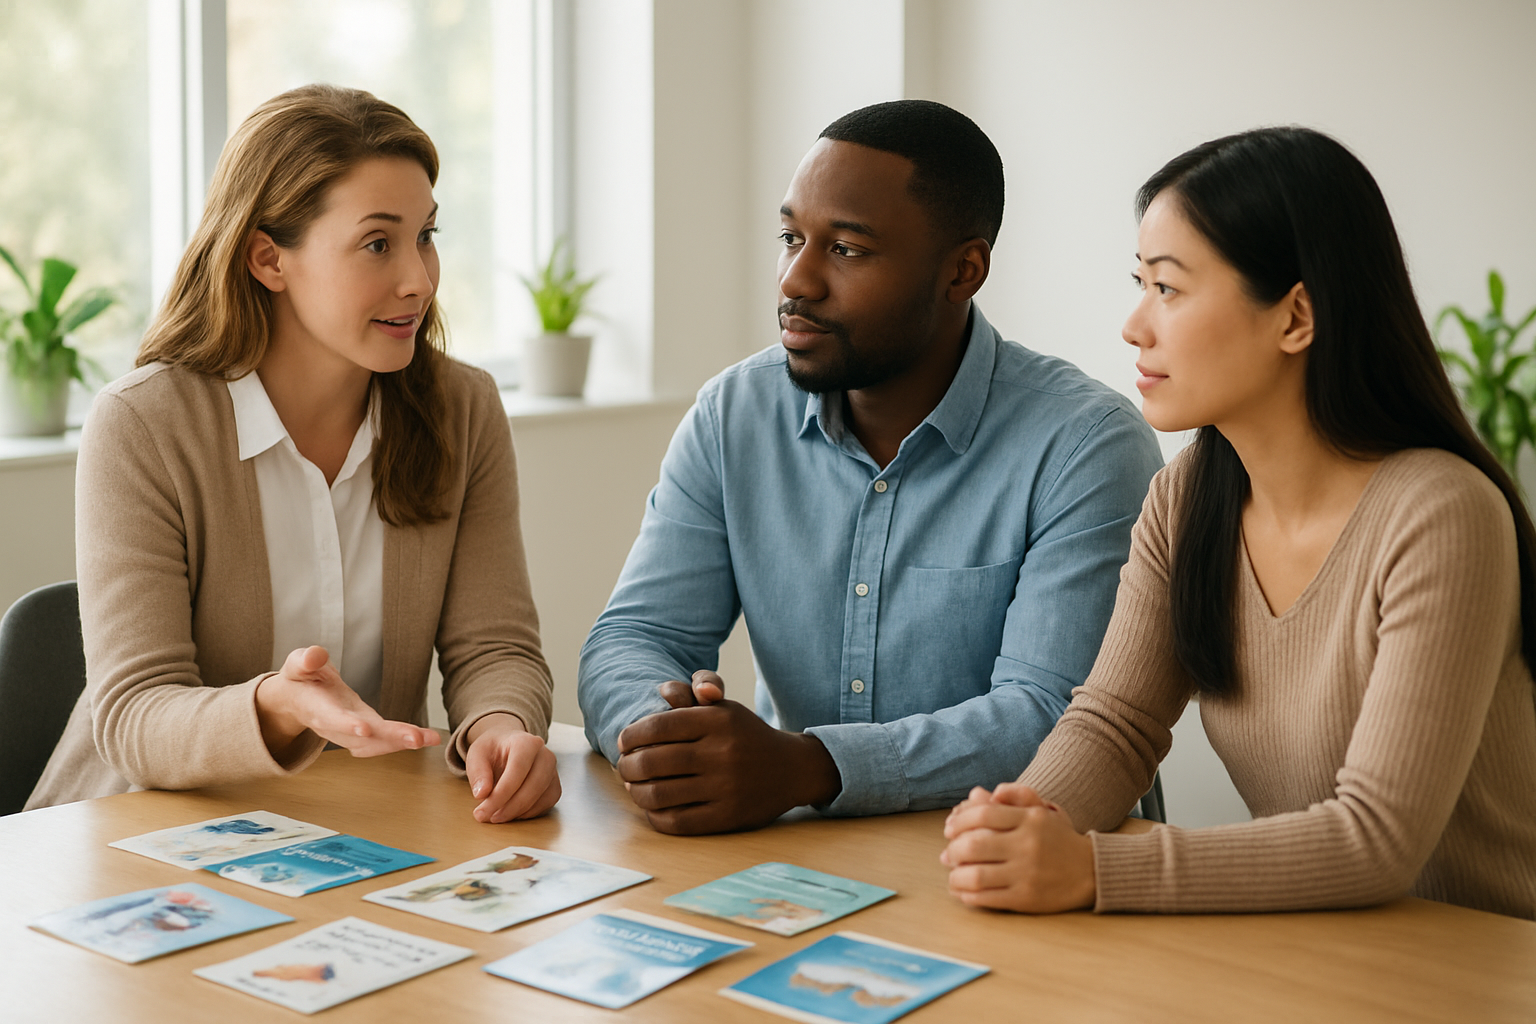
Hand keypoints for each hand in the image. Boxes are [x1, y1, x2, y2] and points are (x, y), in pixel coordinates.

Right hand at [255, 646, 439, 759]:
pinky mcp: (365, 731)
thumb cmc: (301, 679)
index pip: (331, 718)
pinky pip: (384, 741)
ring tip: (429, 738)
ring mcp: (351, 732)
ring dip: (402, 742)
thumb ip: (305, 661)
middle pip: (362, 737)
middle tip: (416, 738)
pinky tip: (427, 737)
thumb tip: (314, 655)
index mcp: (317, 708)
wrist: (298, 701)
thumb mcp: (297, 664)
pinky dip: (404, 741)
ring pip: (375, 743)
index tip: (364, 728)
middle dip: (389, 738)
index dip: (346, 724)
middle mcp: (335, 726)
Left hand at [464, 713, 561, 822]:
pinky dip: (527, 813)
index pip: (518, 769)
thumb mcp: (476, 755)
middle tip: (487, 817)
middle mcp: (545, 755)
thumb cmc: (493, 750)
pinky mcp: (555, 786)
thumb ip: (477, 772)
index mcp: (526, 742)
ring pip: (541, 798)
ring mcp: (553, 771)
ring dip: (517, 812)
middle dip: (509, 807)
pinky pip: (546, 804)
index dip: (501, 793)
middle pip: (533, 786)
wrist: (508, 746)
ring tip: (495, 815)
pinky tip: (510, 812)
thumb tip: (482, 794)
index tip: (482, 810)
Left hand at [615, 673, 840, 834]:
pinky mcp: (727, 817)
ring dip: (636, 791)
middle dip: (628, 765)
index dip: (632, 735)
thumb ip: (692, 694)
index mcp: (718, 720)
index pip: (658, 726)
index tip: (624, 742)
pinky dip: (655, 815)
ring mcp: (725, 787)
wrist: (792, 769)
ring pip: (660, 793)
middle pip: (653, 760)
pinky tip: (652, 807)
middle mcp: (722, 752)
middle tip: (624, 767)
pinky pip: (677, 821)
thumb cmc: (747, 736)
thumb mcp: (725, 708)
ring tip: (634, 787)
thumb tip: (663, 690)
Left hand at [940, 784, 1095, 912]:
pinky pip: (987, 898)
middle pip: (973, 845)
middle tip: (947, 855)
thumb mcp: (1041, 811)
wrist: (1091, 871)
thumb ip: (1013, 796)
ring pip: (976, 876)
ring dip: (955, 876)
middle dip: (952, 851)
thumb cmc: (1059, 839)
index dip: (958, 821)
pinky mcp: (1026, 898)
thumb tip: (978, 794)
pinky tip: (963, 892)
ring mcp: (1026, 873)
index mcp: (1029, 820)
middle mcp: (1027, 845)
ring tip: (953, 875)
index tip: (949, 829)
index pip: (982, 814)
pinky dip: (967, 895)